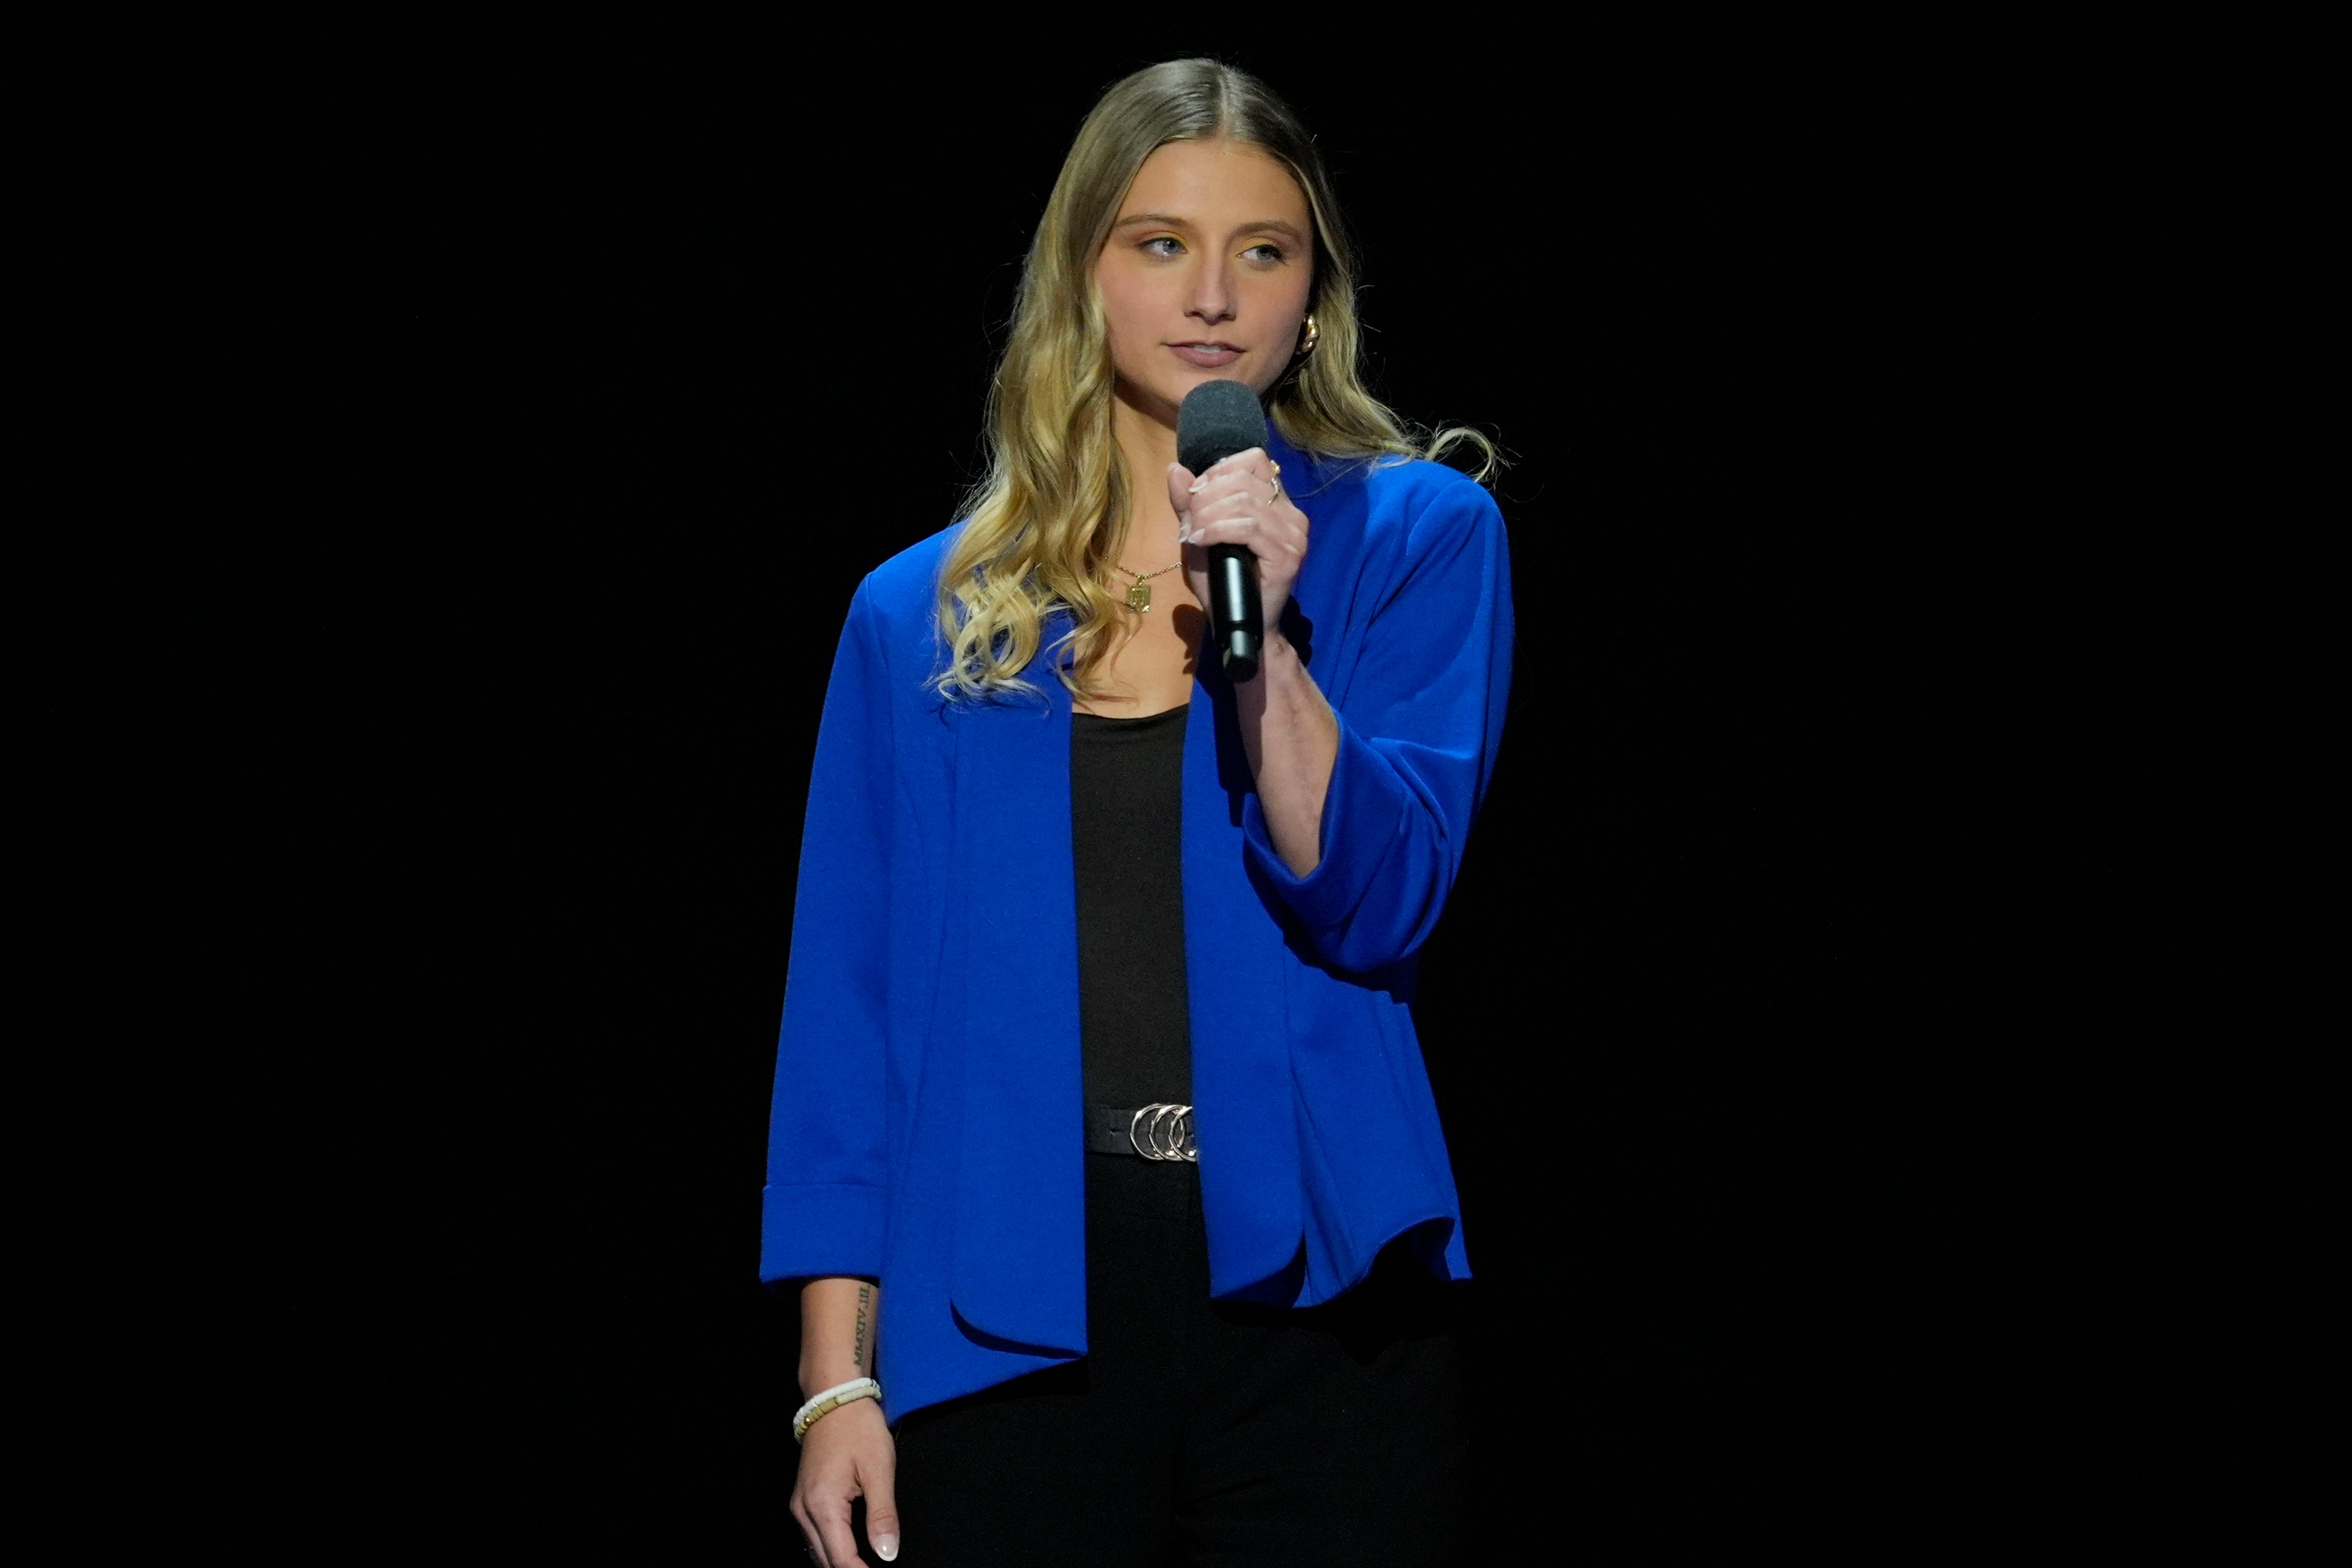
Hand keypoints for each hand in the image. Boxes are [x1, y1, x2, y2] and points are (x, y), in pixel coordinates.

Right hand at [791, 1397, 898, 1564]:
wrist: (835, 1399)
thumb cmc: (859, 1428)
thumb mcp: (879, 1470)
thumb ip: (883, 1515)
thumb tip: (888, 1553)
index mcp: (823, 1505)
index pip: (842, 1559)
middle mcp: (804, 1510)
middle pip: (825, 1561)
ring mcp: (800, 1504)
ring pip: (817, 1551)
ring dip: (840, 1562)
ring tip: (866, 1564)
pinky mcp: (803, 1498)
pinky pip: (814, 1536)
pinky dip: (831, 1549)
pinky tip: (851, 1550)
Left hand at [1166, 447, 1309, 636]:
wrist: (1238, 623)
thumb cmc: (1221, 580)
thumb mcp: (1199, 535)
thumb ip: (1188, 503)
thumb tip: (1174, 468)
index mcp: (1276, 502)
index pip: (1254, 460)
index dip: (1218, 471)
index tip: (1195, 495)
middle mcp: (1291, 513)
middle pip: (1243, 479)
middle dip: (1205, 497)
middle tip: (1189, 523)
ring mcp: (1293, 535)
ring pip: (1244, 502)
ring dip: (1207, 516)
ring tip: (1193, 536)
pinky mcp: (1288, 556)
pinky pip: (1248, 528)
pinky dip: (1217, 530)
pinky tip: (1200, 541)